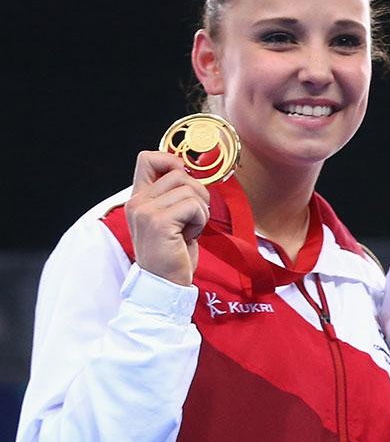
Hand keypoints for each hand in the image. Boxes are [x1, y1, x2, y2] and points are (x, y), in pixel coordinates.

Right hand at [127, 151, 210, 286]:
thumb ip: (174, 195)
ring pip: (190, 189)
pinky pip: (194, 206)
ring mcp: (145, 211)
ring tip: (188, 229)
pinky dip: (200, 221)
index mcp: (138, 198)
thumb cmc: (173, 252)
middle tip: (192, 217)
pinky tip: (188, 236)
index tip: (186, 181)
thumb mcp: (172, 218)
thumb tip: (191, 168)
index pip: (147, 158)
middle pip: (179, 172)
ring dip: (200, 210)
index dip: (172, 161)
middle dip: (198, 193)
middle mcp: (137, 201)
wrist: (165, 283)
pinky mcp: (158, 222)